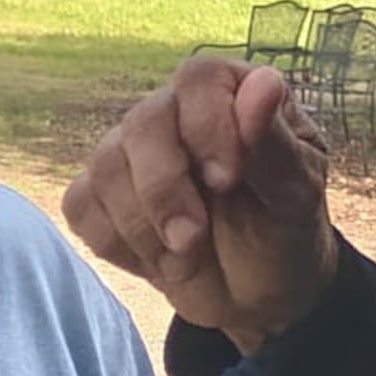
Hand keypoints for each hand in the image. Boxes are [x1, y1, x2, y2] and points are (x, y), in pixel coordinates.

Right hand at [63, 59, 338, 349]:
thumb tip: (263, 83)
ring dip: (142, 227)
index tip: (225, 182)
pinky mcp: (101, 195)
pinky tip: (158, 261)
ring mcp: (132, 153)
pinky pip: (80, 204)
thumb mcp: (295, 195)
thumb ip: (275, 144)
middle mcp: (176, 113)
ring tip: (187, 260)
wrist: (256, 296)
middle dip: (163, 190)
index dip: (205, 126)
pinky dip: (116, 243)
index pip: (199, 79)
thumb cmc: (284, 233)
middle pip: (142, 123)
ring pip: (105, 167)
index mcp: (231, 96)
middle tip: (193, 240)